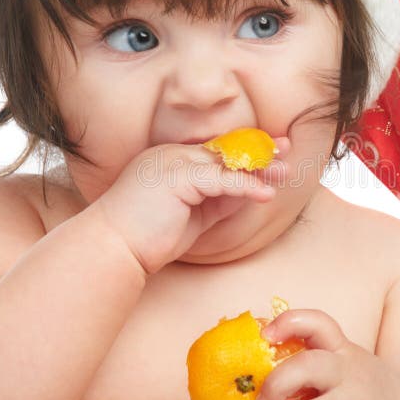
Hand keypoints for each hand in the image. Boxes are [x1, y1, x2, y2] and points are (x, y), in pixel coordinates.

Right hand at [95, 137, 289, 273]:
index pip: (216, 151)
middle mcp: (171, 154)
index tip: (274, 153)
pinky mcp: (177, 176)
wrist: (112, 249)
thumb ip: (218, 199)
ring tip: (284, 172)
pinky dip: (246, 186)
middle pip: (224, 150)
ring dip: (258, 166)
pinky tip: (266, 193)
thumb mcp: (193, 215)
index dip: (246, 152)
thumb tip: (249, 190)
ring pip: (225, 161)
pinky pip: (221, 179)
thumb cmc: (148, 238)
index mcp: (171, 159)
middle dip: (259, 151)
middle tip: (287, 150)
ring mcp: (172, 162)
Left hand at [254, 309, 399, 399]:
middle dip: (274, 386)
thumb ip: (317, 364)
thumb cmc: (369, 397)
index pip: (318, 324)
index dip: (288, 323)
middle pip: (304, 367)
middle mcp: (351, 373)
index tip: (265, 336)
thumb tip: (258, 373)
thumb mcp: (350, 368)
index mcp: (344, 352)